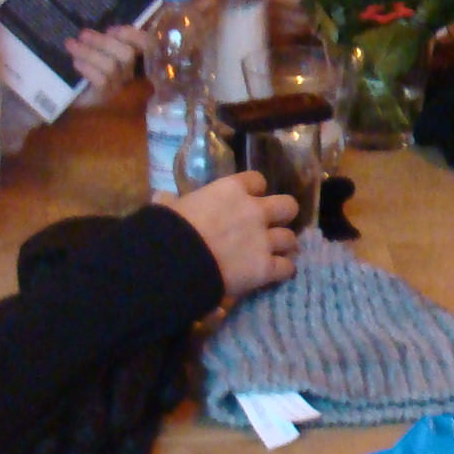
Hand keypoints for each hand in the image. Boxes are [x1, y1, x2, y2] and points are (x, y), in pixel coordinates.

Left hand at [64, 24, 143, 108]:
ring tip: (71, 44)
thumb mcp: (101, 53)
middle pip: (127, 55)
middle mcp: (132, 75)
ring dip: (88, 52)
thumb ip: (108, 42)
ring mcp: (120, 89)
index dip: (134, 35)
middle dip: (104, 42)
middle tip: (83, 34)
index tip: (112, 29)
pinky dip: (87, 68)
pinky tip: (76, 62)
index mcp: (135, 61)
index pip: (148, 46)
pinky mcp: (106, 98)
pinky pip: (101, 81)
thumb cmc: (91, 72)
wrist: (79, 102)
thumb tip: (110, 30)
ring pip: (111, 66)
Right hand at [163, 170, 299, 297]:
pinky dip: (283, 271)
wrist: (177, 261)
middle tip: (272, 224)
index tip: (250, 198)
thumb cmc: (169, 229)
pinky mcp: (266, 267)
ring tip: (277, 252)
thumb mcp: (168, 208)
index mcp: (231, 190)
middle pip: (288, 206)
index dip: (255, 190)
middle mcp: (255, 211)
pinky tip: (275, 273)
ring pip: (291, 238)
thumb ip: (172, 202)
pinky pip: (287, 267)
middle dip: (282, 215)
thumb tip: (162, 198)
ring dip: (285, 245)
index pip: (257, 180)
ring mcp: (263, 240)